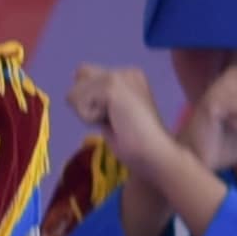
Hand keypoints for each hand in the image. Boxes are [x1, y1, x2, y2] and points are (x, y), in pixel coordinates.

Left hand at [70, 62, 223, 235]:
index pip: (88, 80)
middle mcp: (129, 73)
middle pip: (79, 84)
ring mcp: (123, 79)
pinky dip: (90, 119)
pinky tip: (113, 128)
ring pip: (77, 94)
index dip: (92, 106)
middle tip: (115, 129)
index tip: (117, 126)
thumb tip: (79, 74)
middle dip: (88, 109)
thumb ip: (99, 101)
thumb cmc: (141, 151)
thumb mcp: (113, 122)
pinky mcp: (117, 88)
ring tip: (115, 130)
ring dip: (89, 117)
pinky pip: (80, 101)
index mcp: (132, 80)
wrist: (159, 162)